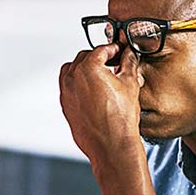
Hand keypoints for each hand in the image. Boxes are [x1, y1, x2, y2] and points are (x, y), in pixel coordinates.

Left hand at [59, 43, 145, 161]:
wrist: (112, 145)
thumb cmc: (120, 119)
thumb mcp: (130, 84)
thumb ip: (128, 63)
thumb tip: (129, 55)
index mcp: (88, 68)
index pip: (101, 50)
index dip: (113, 48)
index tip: (120, 51)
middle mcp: (72, 78)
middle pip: (85, 57)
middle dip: (99, 57)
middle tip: (114, 62)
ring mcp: (66, 92)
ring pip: (72, 71)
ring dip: (85, 69)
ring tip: (102, 75)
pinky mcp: (65, 105)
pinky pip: (69, 87)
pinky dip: (79, 83)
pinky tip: (93, 90)